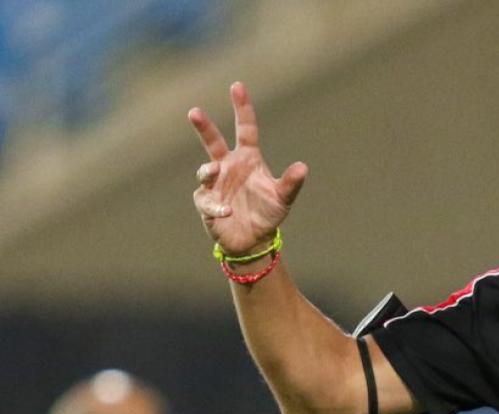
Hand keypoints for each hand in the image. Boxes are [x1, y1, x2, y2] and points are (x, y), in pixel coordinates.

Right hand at [188, 82, 306, 254]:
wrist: (253, 240)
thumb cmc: (268, 214)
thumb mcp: (283, 198)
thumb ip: (291, 183)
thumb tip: (303, 167)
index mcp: (248, 158)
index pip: (245, 129)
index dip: (242, 108)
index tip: (237, 86)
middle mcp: (228, 166)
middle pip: (213, 142)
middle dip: (204, 127)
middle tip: (194, 111)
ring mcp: (215, 183)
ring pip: (205, 170)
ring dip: (208, 170)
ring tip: (213, 171)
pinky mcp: (206, 202)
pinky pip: (207, 200)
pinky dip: (216, 205)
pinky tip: (227, 211)